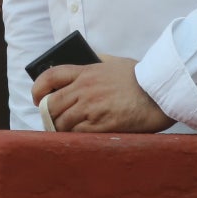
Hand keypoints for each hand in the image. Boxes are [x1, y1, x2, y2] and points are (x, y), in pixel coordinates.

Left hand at [31, 57, 174, 132]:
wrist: (159, 94)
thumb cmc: (139, 78)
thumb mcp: (115, 62)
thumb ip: (96, 60)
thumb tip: (82, 60)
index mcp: (86, 71)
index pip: (50, 77)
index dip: (38, 89)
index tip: (38, 98)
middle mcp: (85, 89)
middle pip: (51, 104)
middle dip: (47, 114)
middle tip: (52, 120)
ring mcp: (92, 108)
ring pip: (61, 122)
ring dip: (60, 128)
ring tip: (65, 131)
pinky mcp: (101, 125)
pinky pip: (77, 134)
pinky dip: (74, 136)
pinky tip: (79, 137)